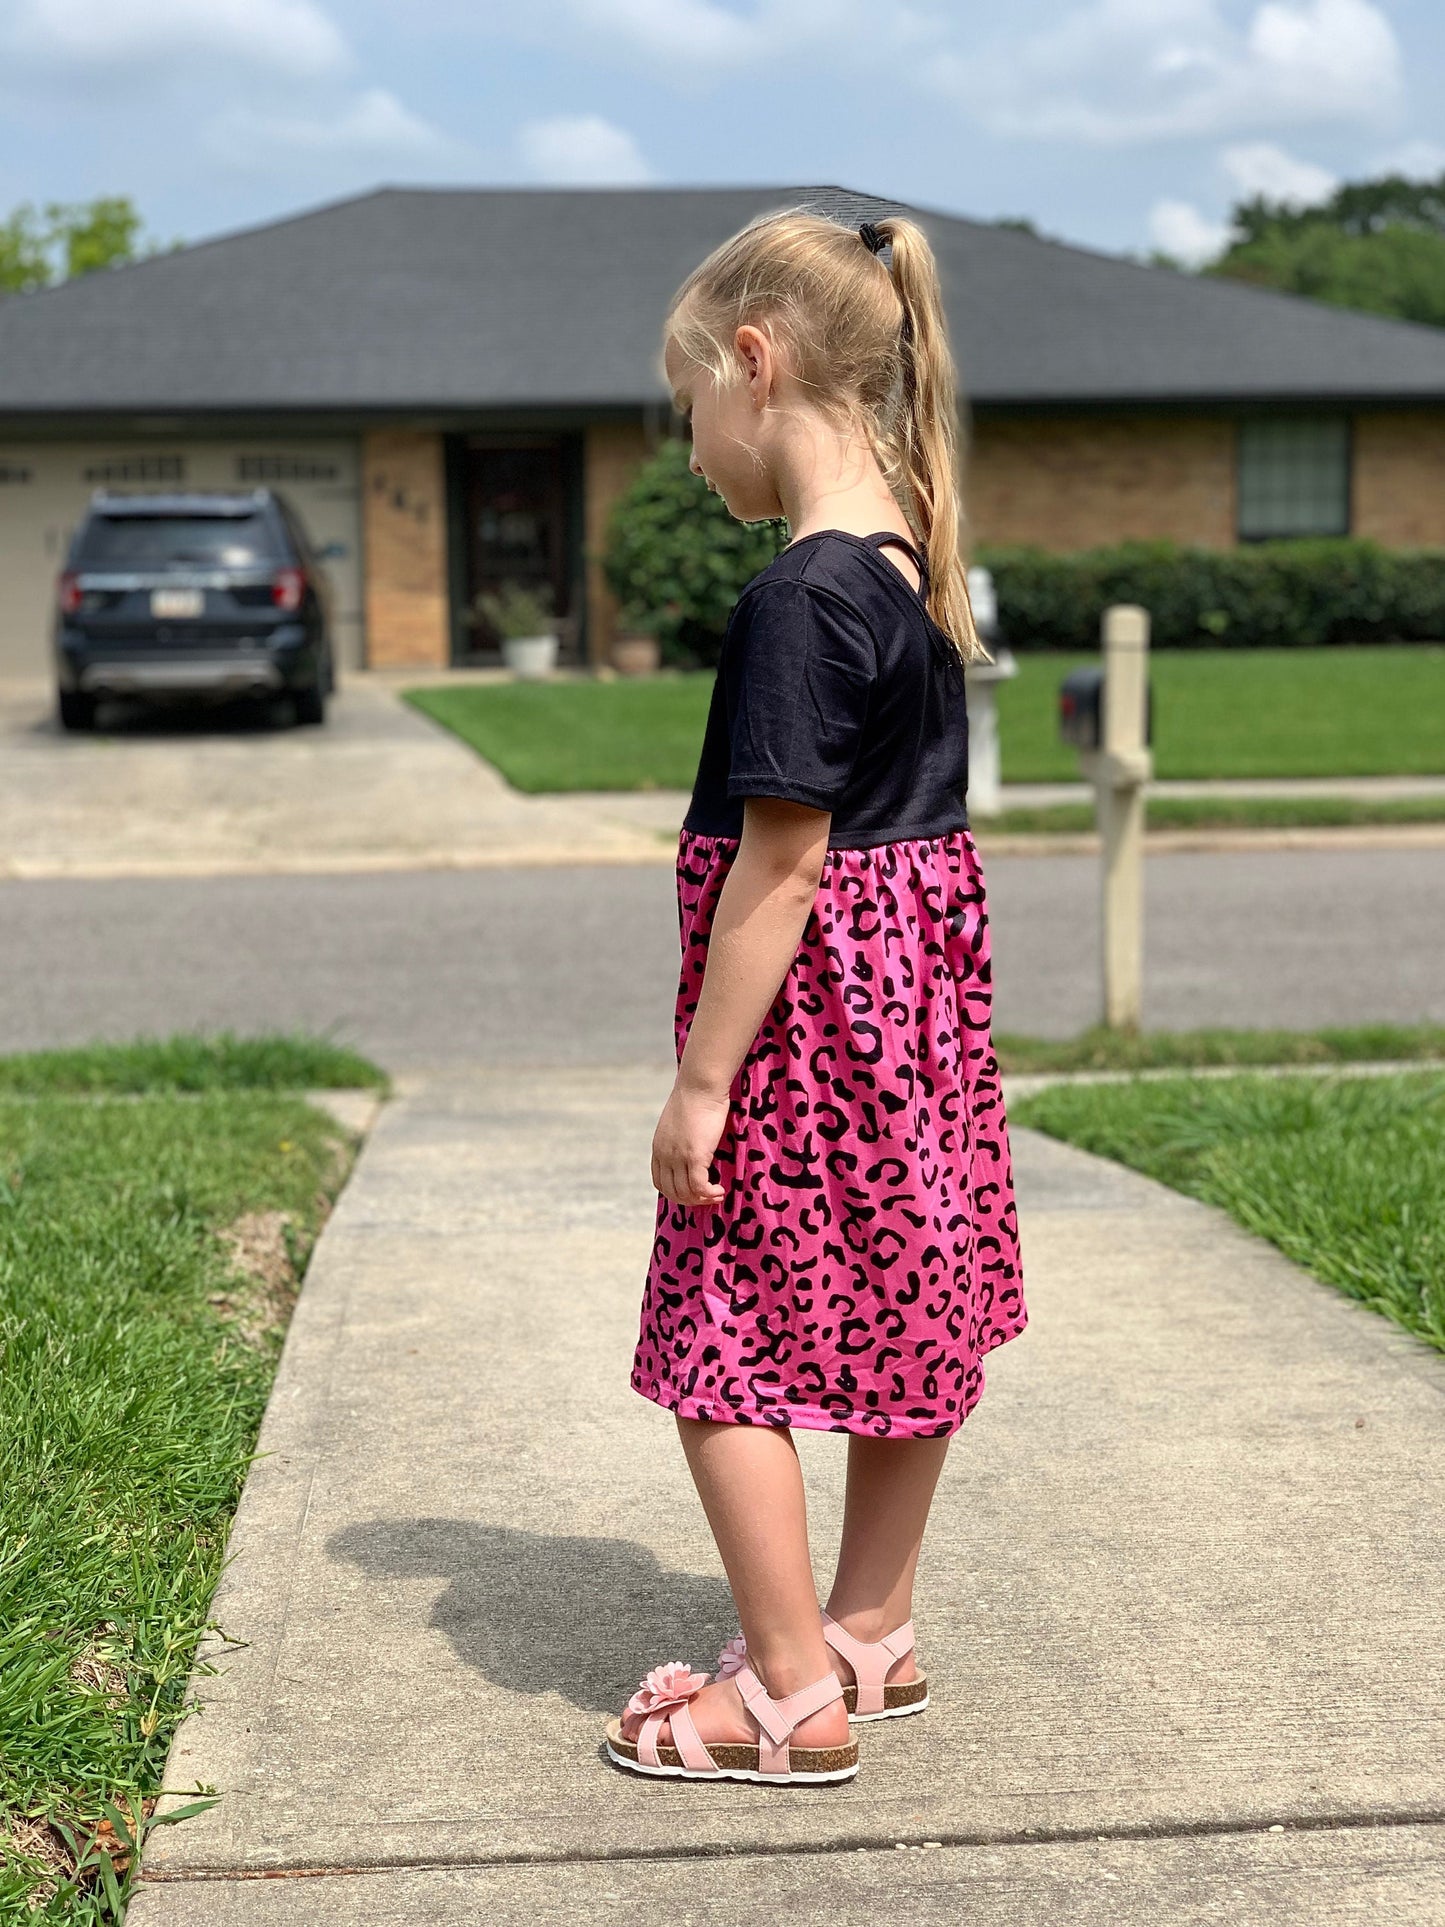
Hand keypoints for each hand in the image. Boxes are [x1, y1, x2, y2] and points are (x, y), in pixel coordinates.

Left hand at [651, 1078, 732, 1207]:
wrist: (700, 1085)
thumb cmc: (696, 1097)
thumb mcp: (680, 1122)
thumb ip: (681, 1137)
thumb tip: (693, 1144)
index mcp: (658, 1148)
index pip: (660, 1182)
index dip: (677, 1193)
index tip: (694, 1191)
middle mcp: (664, 1155)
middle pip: (672, 1192)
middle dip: (691, 1200)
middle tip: (709, 1197)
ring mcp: (678, 1156)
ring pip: (686, 1193)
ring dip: (703, 1199)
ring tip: (717, 1194)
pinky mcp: (695, 1156)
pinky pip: (700, 1187)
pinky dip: (710, 1194)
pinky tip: (720, 1190)